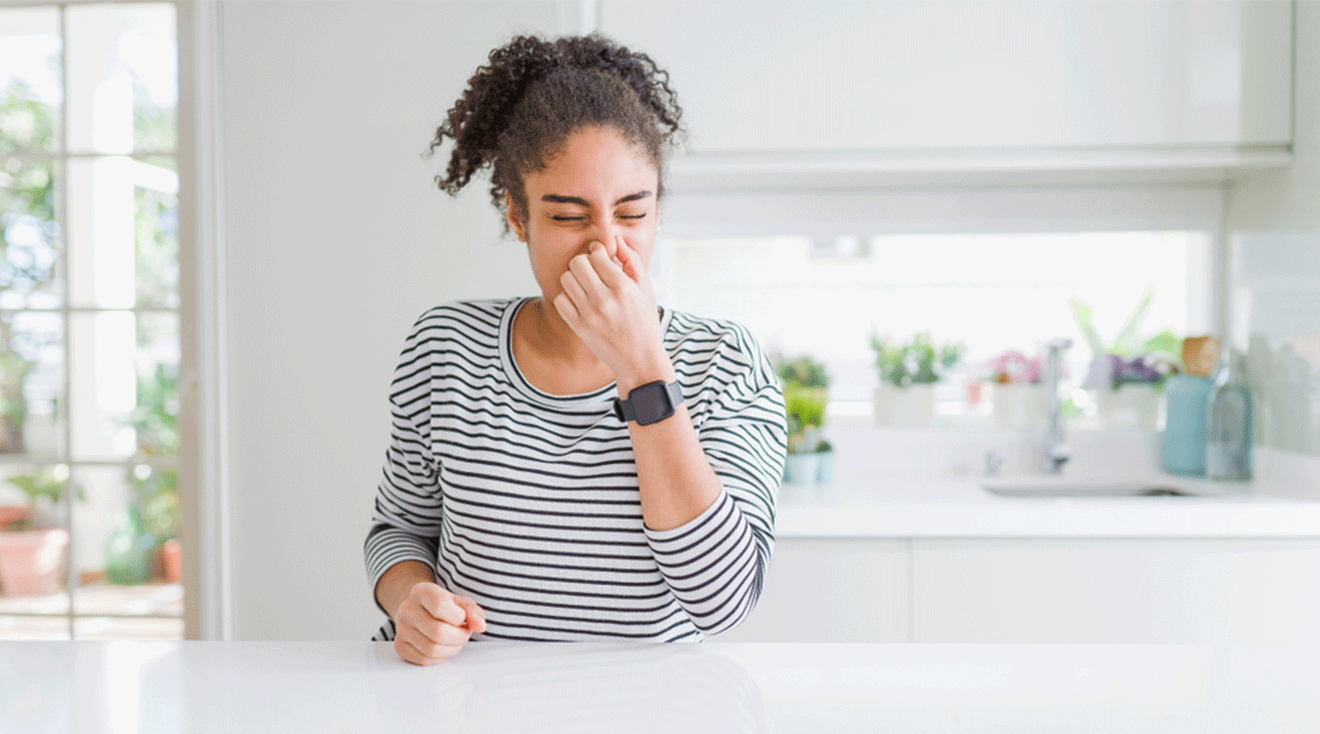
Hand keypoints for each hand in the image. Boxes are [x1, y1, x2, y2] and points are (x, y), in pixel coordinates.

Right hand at [392, 581, 485, 665]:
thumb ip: (473, 610)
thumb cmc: (442, 605)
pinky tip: (442, 646)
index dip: (459, 617)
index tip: (462, 617)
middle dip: (459, 637)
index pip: (440, 607)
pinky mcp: (399, 646)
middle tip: (463, 633)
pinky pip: (424, 659)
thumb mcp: (459, 601)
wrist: (418, 609)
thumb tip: (480, 625)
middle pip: (438, 632)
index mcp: (421, 591)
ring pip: (432, 649)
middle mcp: (407, 609)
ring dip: (452, 649)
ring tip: (454, 639)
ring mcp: (400, 628)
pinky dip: (439, 657)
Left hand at [552, 235, 672, 392]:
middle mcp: (605, 300)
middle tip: (591, 270)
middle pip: (577, 263)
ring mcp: (590, 314)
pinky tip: (579, 300)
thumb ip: (632, 261)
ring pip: (566, 279)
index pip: (597, 255)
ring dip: (574, 278)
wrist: (639, 359)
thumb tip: (617, 239)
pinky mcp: (579, 327)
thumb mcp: (646, 289)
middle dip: (584, 262)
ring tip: (585, 285)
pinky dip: (568, 297)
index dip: (597, 251)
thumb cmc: (644, 322)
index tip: (600, 256)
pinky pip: (561, 300)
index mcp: (623, 287)